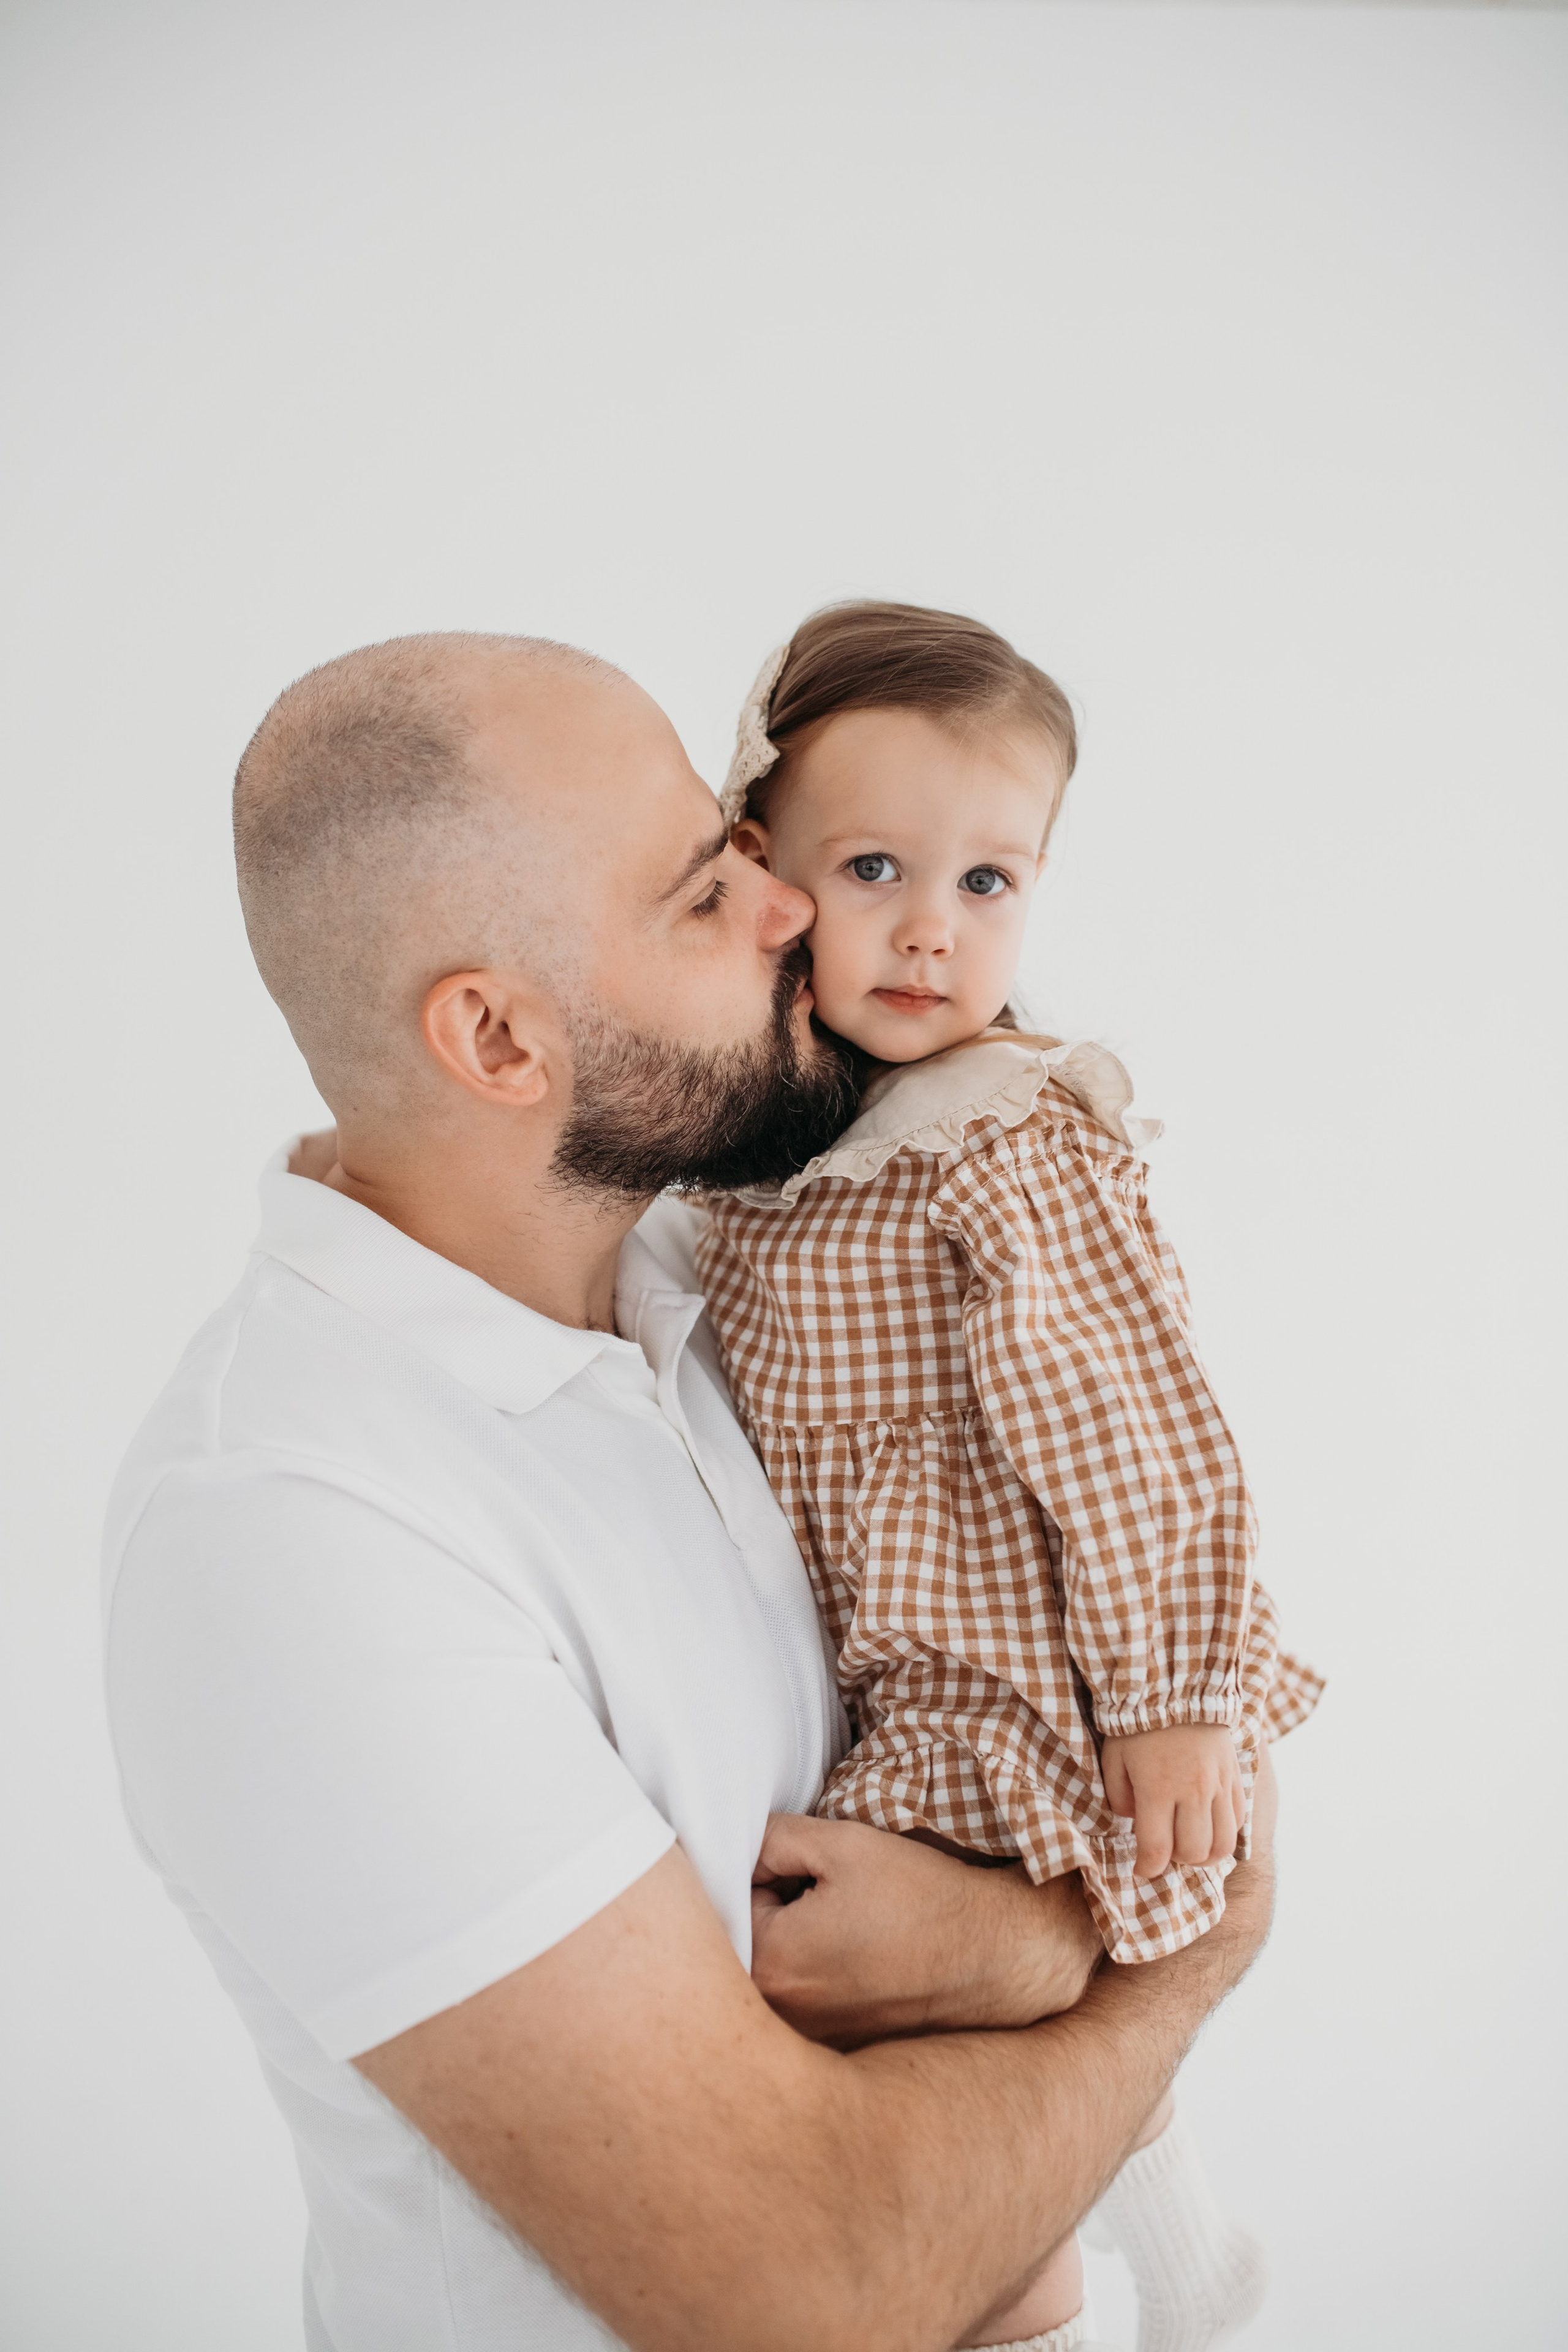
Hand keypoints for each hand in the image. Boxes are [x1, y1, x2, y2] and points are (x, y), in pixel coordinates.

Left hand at [751, 1813, 1102, 2047]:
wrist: (994, 1955)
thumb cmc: (921, 1897)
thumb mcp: (841, 1844)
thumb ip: (771, 1839)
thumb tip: (739, 1849)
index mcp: (770, 1964)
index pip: (728, 1899)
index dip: (767, 1874)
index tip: (808, 1873)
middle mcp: (779, 2020)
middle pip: (741, 1944)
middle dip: (771, 1912)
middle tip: (827, 1898)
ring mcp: (807, 2044)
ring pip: (771, 1975)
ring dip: (792, 1947)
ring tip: (848, 1929)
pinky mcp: (835, 2051)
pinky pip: (802, 2005)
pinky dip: (817, 1980)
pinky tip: (860, 1960)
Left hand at [1100, 1724, 1245, 1880]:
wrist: (1177, 1685)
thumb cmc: (1137, 1723)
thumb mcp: (1114, 1759)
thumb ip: (1120, 1799)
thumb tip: (1134, 1824)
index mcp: (1157, 1788)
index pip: (1157, 1851)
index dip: (1147, 1869)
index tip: (1140, 1869)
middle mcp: (1192, 1792)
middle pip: (1192, 1853)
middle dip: (1175, 1860)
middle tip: (1164, 1848)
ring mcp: (1218, 1785)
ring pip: (1222, 1845)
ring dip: (1204, 1855)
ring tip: (1189, 1844)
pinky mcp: (1235, 1777)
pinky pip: (1238, 1821)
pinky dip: (1224, 1834)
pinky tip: (1207, 1825)